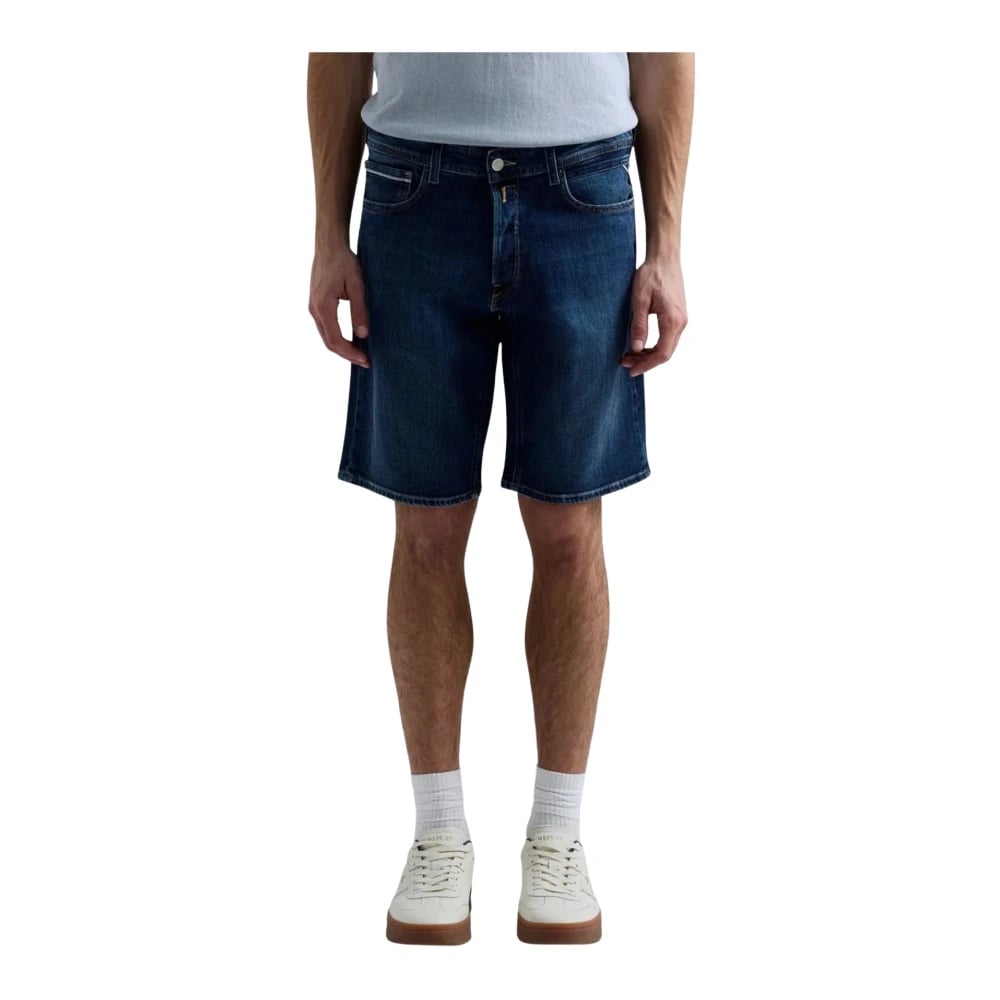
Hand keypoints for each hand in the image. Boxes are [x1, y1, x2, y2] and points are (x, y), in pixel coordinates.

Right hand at [308, 245, 370, 367]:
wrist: (329, 245)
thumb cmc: (344, 261)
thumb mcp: (357, 286)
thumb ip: (359, 311)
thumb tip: (363, 335)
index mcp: (323, 307)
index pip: (336, 340)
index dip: (350, 353)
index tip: (366, 360)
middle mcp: (314, 310)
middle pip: (329, 342)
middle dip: (347, 355)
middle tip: (365, 362)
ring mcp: (313, 307)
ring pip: (326, 336)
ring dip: (342, 347)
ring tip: (360, 353)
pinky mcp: (316, 304)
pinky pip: (326, 327)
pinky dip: (338, 337)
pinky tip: (351, 339)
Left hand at [620, 253, 687, 376]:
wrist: (664, 258)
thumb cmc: (651, 275)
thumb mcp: (639, 300)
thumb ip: (639, 325)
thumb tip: (637, 348)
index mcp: (673, 320)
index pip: (662, 353)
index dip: (646, 365)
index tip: (631, 370)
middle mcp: (681, 323)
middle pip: (666, 353)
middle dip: (645, 362)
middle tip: (625, 363)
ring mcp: (681, 320)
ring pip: (667, 346)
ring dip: (649, 355)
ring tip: (629, 355)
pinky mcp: (678, 316)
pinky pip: (668, 338)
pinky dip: (655, 346)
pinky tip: (641, 346)